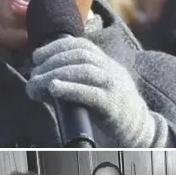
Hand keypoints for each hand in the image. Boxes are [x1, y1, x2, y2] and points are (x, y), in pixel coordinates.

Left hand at [26, 36, 167, 146]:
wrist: (141, 130)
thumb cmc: (110, 108)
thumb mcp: (95, 86)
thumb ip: (75, 79)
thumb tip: (40, 80)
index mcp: (105, 62)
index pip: (80, 44)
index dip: (56, 46)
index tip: (37, 55)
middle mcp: (110, 69)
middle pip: (79, 55)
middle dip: (52, 60)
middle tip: (34, 73)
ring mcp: (113, 86)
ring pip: (85, 70)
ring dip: (56, 73)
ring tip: (38, 81)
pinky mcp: (113, 105)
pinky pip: (91, 93)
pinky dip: (70, 88)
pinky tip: (53, 88)